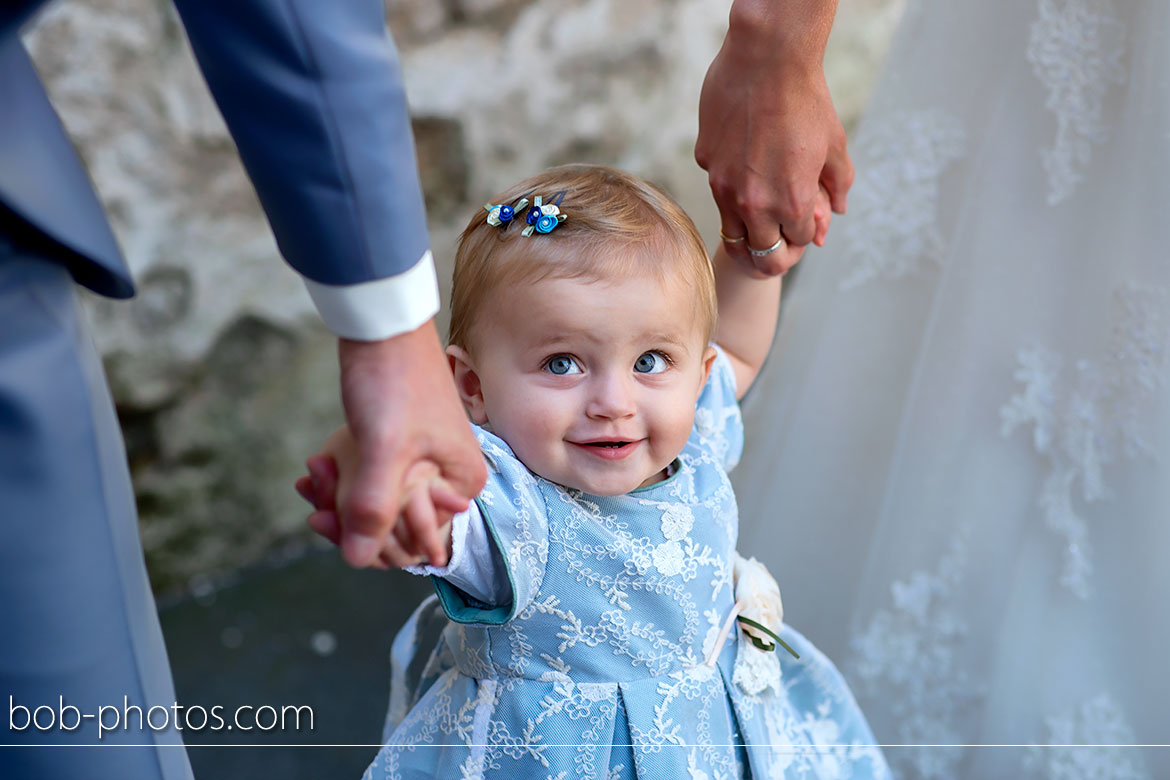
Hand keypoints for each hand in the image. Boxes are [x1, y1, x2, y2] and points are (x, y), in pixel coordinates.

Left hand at [334, 321, 485, 566]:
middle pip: (395, 526)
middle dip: (350, 517)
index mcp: (461, 485)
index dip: (372, 541)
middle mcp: (448, 479)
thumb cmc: (394, 382)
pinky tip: (315, 470)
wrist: (382, 327)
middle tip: (314, 500)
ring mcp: (423, 464)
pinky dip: (341, 482)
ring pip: (377, 505)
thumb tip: (358, 559)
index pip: (416, 541)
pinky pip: (369, 482)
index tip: (330, 520)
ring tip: (312, 476)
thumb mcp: (385, 449)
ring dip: (339, 499)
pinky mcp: (399, 450)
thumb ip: (375, 507)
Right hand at [696, 0, 851, 275]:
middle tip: (782, 236)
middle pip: (760, 254)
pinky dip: (731, 185)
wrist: (767, 59)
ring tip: (759, 216)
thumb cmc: (807, 100)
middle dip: (775, 252)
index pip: (798, 242)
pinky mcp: (706, 161)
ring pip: (731, 232)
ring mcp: (723, 184)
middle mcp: (753, 202)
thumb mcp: (835, 146)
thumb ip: (837, 187)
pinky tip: (744, 157)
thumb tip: (834, 214)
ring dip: (748, 231)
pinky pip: (718, 187)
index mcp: (791, 201)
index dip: (806, 236)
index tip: (807, 225)